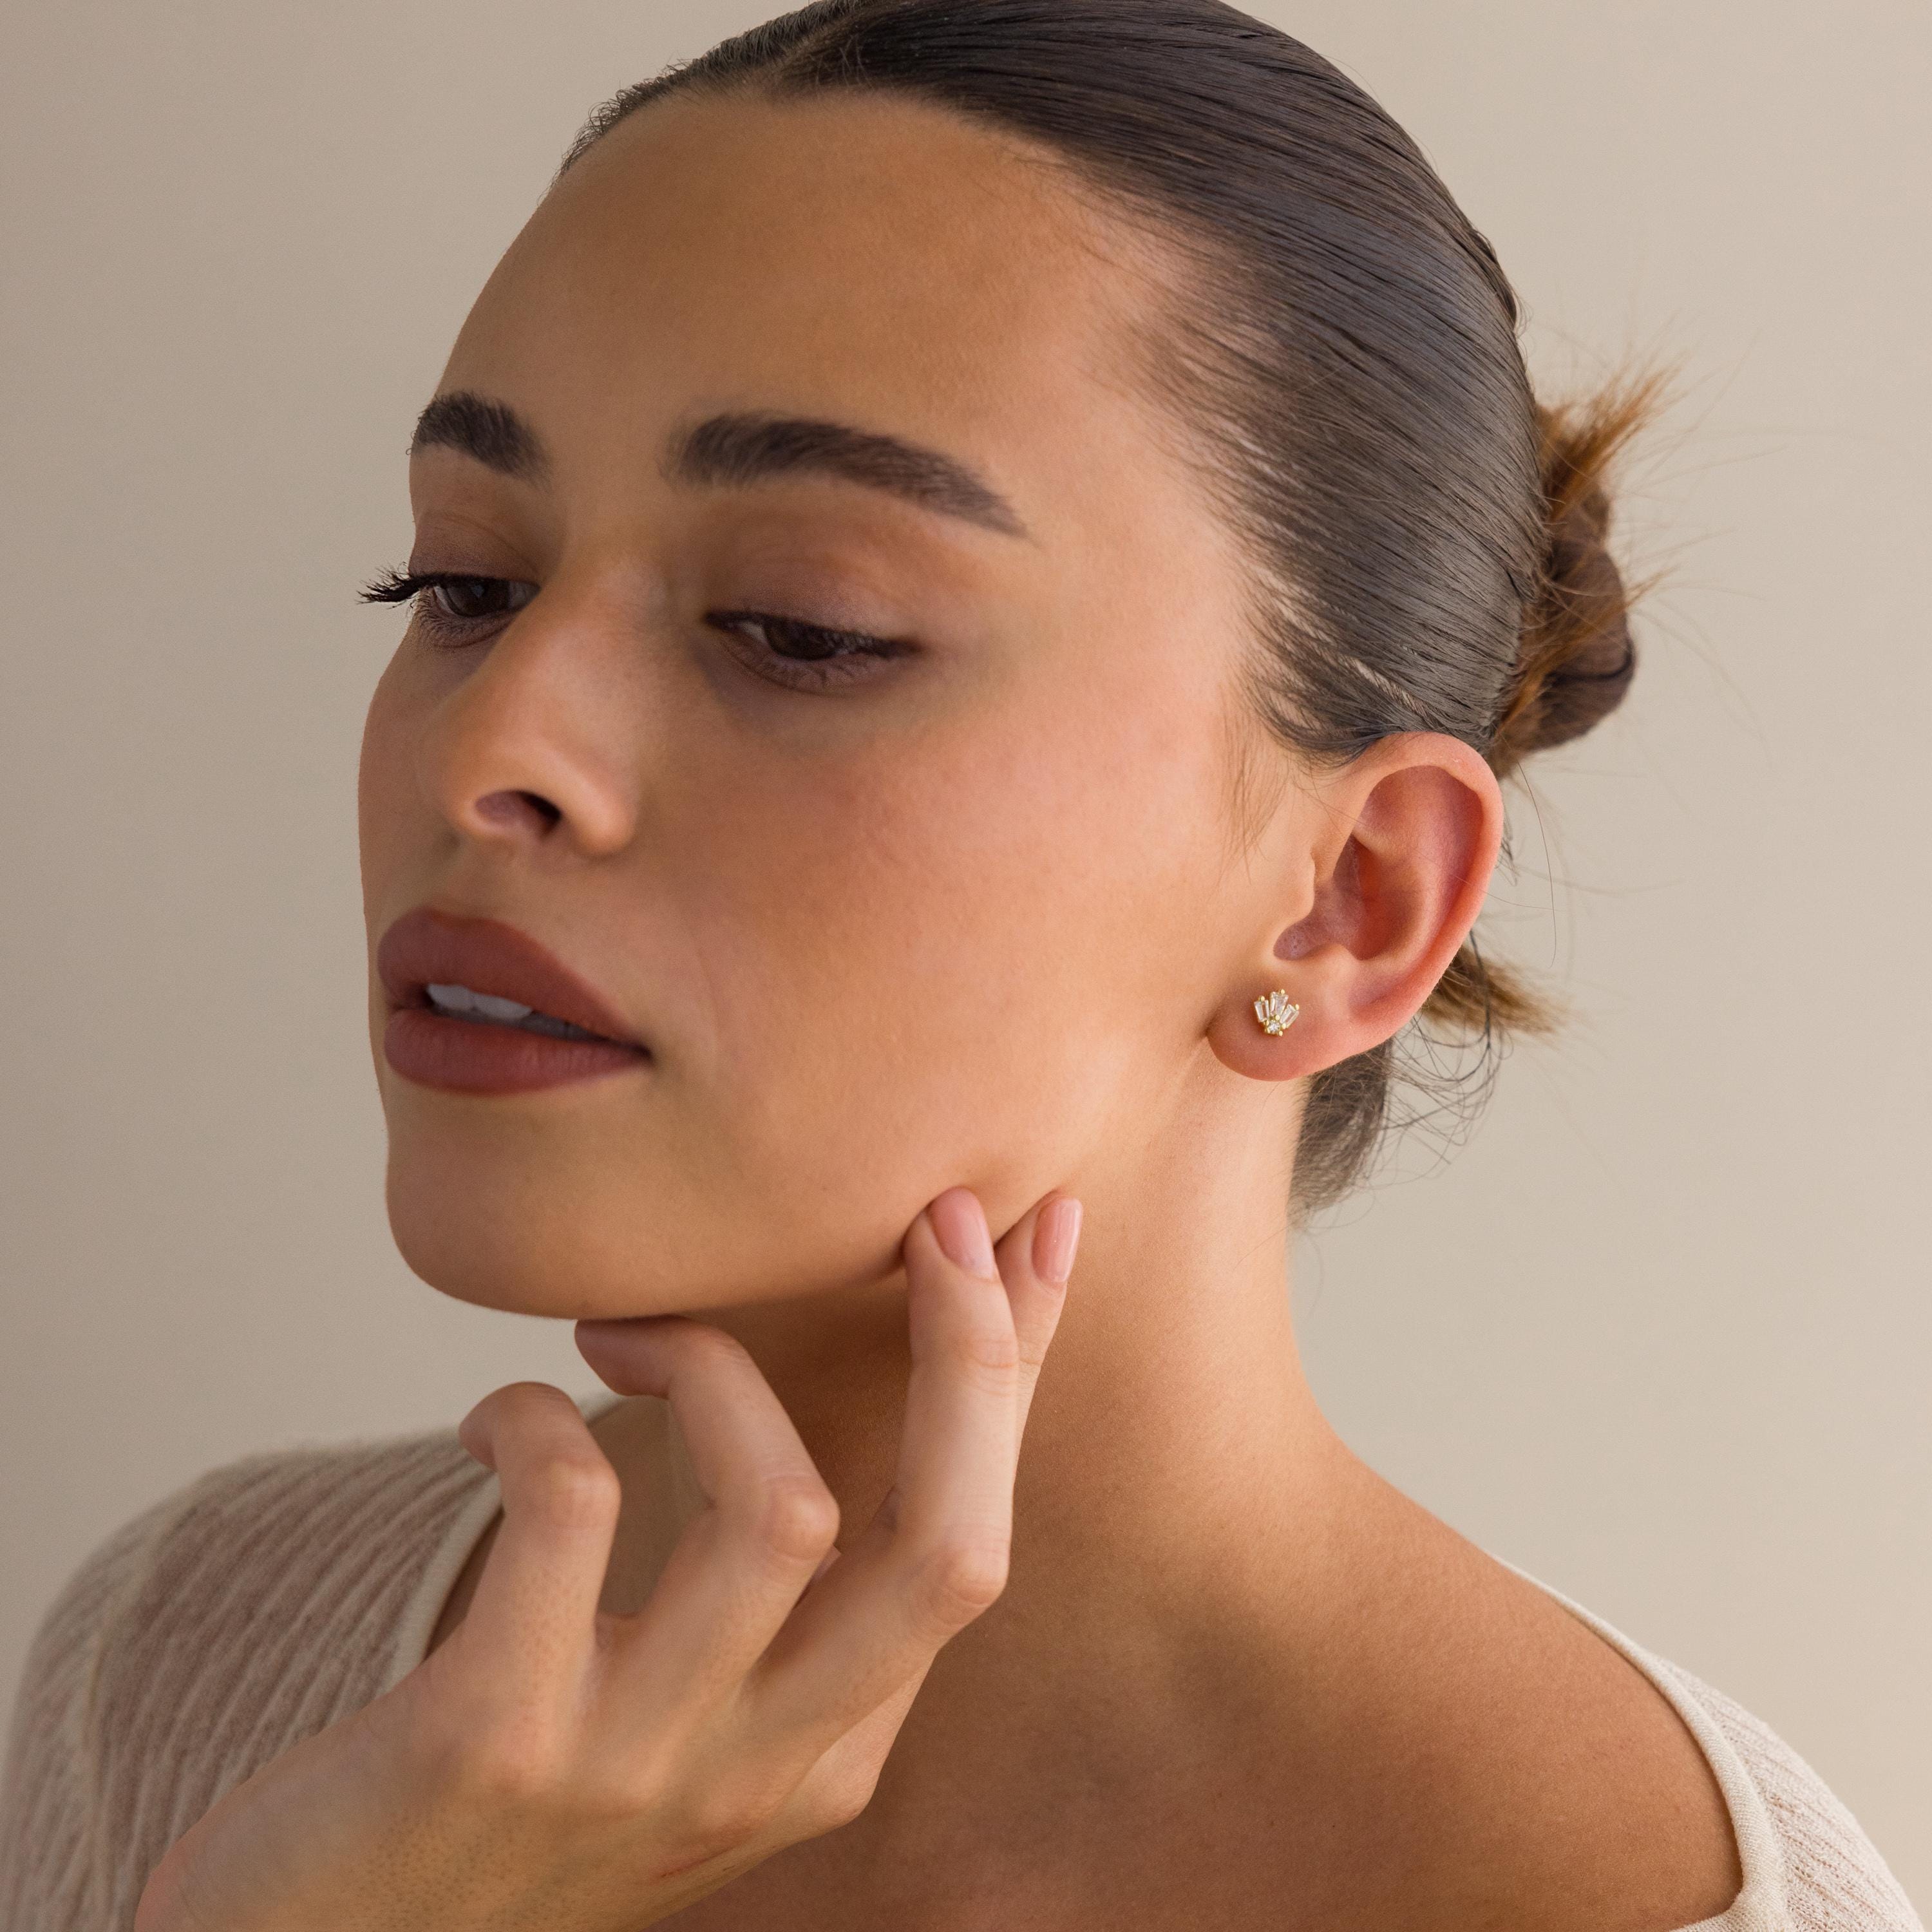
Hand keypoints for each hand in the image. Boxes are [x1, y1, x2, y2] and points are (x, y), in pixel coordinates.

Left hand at [132, 1185, 1081, 1931]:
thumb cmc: (506, 1787)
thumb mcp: (677, 1711)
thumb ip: (766, 1605)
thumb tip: (823, 1406)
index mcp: (827, 1752)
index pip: (970, 1545)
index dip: (1015, 1379)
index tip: (1036, 1229)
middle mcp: (761, 1773)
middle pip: (946, 1550)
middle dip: (972, 1359)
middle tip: (939, 1215)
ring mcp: (636, 1766)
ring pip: (783, 1515)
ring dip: (712, 1367)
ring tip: (615, 1325)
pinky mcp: (495, 1741)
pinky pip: (572, 1509)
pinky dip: (539, 1417)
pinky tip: (497, 1417)